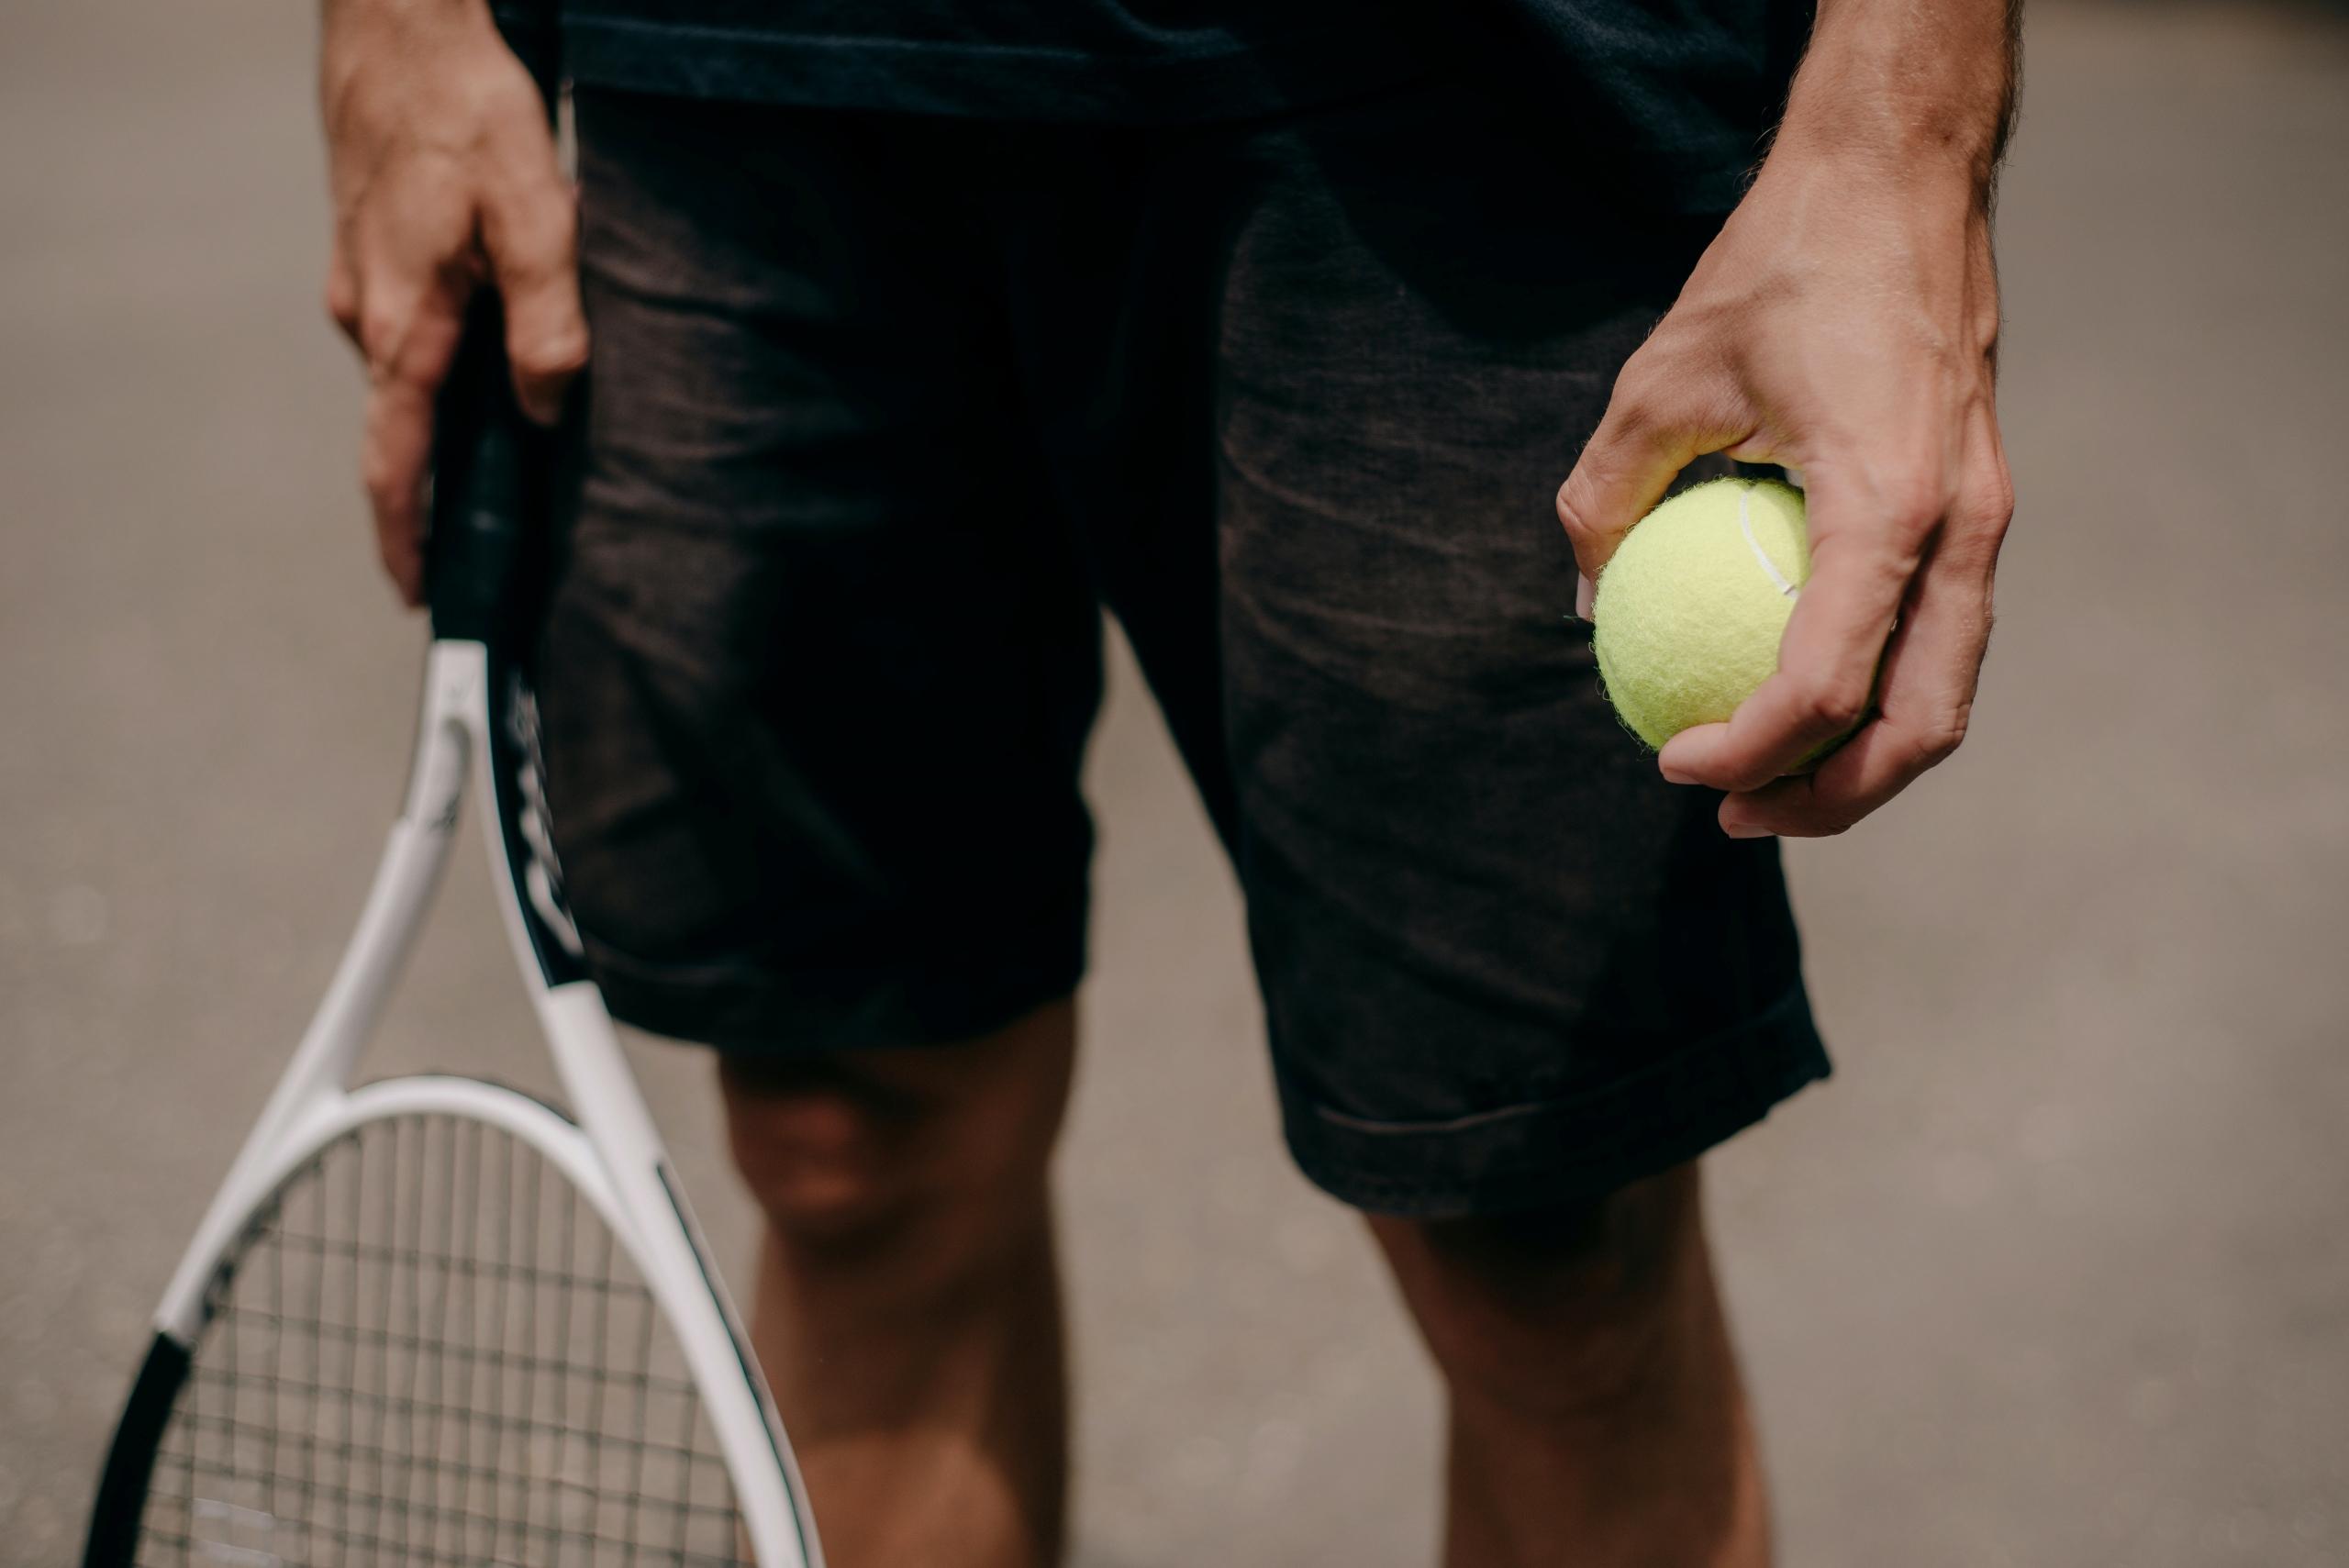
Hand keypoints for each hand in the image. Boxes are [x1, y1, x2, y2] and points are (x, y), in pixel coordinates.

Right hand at [320, 0, 584, 602]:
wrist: (402, 21)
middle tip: (508, 531)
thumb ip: (547, 322)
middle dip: (449, 484)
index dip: (406, 539)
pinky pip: (415, 326)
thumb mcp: (536, 215)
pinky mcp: (375, 250)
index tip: (422, 595)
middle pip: (409, 428)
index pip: (392, 465)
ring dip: (462, 404)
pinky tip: (505, 335)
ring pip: (418, 371)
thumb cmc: (466, 108)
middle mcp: (368, 316)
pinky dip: (454, 350)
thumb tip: (546, 409)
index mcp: (402, 327)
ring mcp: (363, 282)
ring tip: (528, 432)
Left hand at [1556, 136, 2014, 837]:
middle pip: (1919, 724)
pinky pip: (1940, 633)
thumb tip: (1583, 600)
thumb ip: (1606, 496)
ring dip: (1861, 755)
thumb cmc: (1780, 265)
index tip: (1671, 762)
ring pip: (1945, 690)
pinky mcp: (1983, 503)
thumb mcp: (1659, 377)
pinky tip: (1792, 681)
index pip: (1825, 684)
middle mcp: (1963, 525)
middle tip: (1730, 814)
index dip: (1746, 753)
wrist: (1899, 176)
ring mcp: (1989, 517)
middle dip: (1829, 799)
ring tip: (1763, 775)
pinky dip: (1877, 685)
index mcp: (1891, 503)